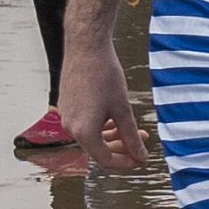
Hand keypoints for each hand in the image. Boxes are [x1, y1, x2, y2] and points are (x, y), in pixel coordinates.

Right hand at [57, 38, 149, 171]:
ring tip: (132, 128)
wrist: (86, 46)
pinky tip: (114, 118)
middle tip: (142, 140)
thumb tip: (141, 157)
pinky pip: (84, 124)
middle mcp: (70, 128)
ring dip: (112, 136)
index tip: (142, 158)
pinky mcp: (66, 105)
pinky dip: (101, 125)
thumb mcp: (123, 108)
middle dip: (122, 148)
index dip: (127, 162)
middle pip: (98, 149)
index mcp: (84, 132)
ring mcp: (66, 116)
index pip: (106, 160)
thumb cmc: (105, 75)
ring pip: (92, 136)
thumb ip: (131, 136)